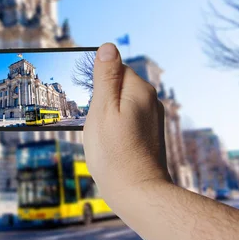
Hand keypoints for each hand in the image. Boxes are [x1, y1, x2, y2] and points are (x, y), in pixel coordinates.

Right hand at [83, 43, 171, 205]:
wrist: (138, 193)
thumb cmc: (115, 153)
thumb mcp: (103, 110)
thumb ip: (105, 77)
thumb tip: (108, 47)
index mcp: (139, 89)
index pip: (113, 67)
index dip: (95, 81)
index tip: (86, 100)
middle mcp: (151, 100)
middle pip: (118, 85)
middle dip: (101, 97)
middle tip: (91, 121)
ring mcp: (152, 118)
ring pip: (122, 103)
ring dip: (107, 113)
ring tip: (101, 136)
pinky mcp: (149, 133)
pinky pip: (128, 118)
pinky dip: (116, 126)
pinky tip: (110, 144)